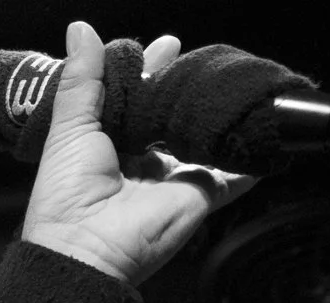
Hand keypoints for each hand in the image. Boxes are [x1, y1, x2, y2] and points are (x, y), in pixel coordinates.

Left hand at [21, 22, 257, 286]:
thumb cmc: (65, 193)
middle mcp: (141, 160)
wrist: (84, 248)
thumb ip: (82, 78)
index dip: (151, 70)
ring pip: (202, 136)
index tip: (167, 44)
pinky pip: (235, 173)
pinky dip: (250, 155)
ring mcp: (173, 177)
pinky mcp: (200, 193)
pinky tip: (264, 126)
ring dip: (215, 112)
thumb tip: (80, 29)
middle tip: (202, 57)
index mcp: (107, 144)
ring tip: (230, 78)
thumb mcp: (69, 126)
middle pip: (171, 114)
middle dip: (186, 86)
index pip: (136, 98)